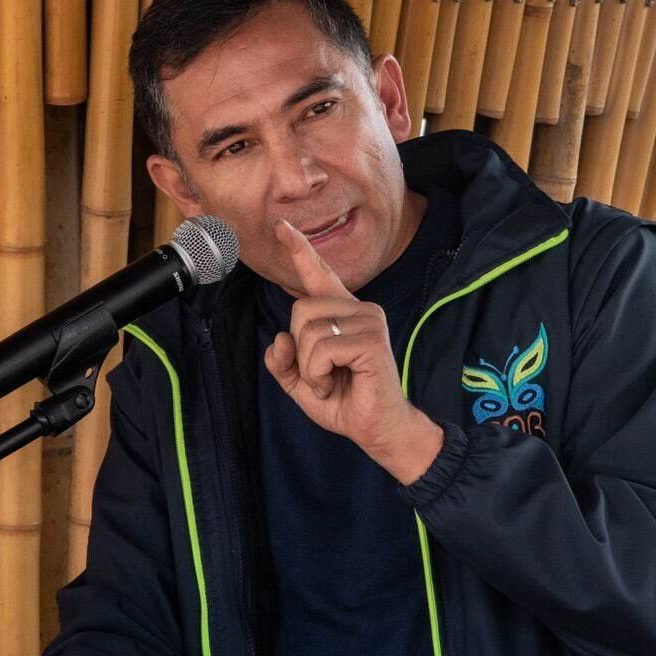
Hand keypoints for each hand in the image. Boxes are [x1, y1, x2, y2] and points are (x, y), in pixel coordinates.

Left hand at [263, 219, 442, 483]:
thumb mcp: (301, 383)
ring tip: (333, 381)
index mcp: (341, 313)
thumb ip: (284, 361)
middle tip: (324, 376)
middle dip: (301, 350)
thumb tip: (279, 341)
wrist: (376, 429)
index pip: (317, 275)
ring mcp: (368, 320)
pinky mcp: (372, 339)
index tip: (281, 225)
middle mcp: (358, 308)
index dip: (299, 250)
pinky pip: (322, 349)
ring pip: (309, 331)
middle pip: (301, 309)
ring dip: (310, 368)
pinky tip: (338, 384)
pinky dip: (319, 375)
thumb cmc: (345, 402)